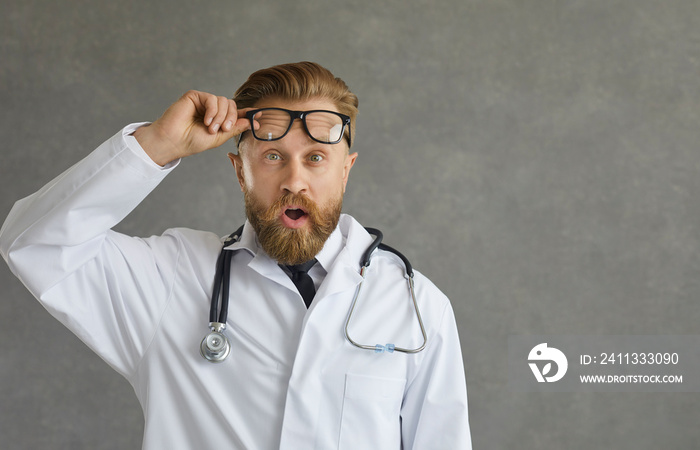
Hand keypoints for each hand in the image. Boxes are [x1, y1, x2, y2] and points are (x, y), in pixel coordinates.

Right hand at [133, 90, 250, 165]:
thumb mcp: (219, 137)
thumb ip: (235, 128)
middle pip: (232, 105)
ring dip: (220, 117)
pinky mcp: (195, 96)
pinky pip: (212, 99)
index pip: (236, 113)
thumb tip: (253, 122)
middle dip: (231, 118)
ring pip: (224, 102)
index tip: (260, 116)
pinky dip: (212, 111)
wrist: (174, 141)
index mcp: (218, 119)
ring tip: (210, 128)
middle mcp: (212, 109)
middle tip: (224, 129)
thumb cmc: (192, 141)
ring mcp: (203, 101)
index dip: (248, 114)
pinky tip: (206, 121)